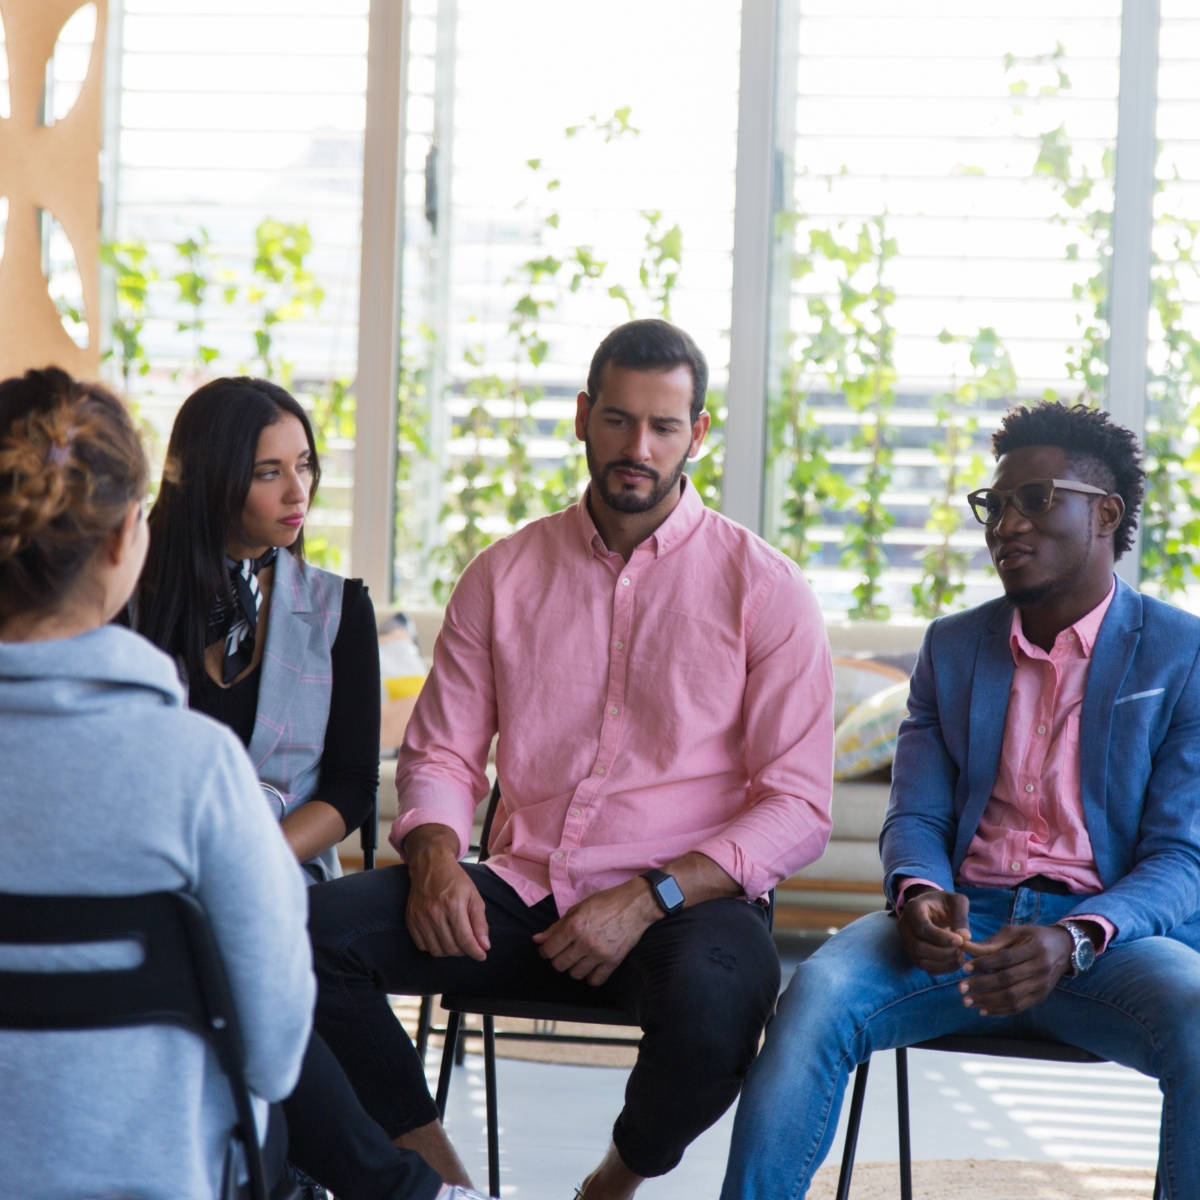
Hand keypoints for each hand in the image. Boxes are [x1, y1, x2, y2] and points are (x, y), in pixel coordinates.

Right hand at [403, 824, 490, 960]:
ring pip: (436, 951)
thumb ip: (480, 922)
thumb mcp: (474, 895)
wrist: (430, 864)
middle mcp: (435, 913)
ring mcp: (420, 918)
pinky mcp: (411, 920)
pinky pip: (423, 945)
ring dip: (449, 951)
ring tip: (456, 940)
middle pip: (451, 948)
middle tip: (469, 944)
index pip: (465, 940)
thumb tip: (485, 946)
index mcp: (453, 905)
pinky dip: (434, 946)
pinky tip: (441, 936)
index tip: (482, 955)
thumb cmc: (455, 879)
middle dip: (464, 951)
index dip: (475, 952)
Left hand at [532, 878, 661, 985]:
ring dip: (573, 967)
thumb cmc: (606, 902)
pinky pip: (595, 981)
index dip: (545, 951)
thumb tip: (536, 940)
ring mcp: (600, 954)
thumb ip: (556, 926)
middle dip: (558, 959)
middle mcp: (585, 942)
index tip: (548, 949)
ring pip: (575, 974)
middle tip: (564, 952)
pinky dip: (590, 977)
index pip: (549, 950)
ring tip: (579, 957)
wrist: (635, 905)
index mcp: (574, 926)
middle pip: (560, 965)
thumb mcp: (578, 908)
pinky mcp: (613, 962)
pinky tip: (591, 966)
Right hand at [897, 888, 971, 974]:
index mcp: (912, 908)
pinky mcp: (914, 954)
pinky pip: (926, 968)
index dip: (941, 937)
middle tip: (961, 950)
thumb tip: (965, 937)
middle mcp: (904, 926)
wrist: (934, 908)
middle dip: (943, 953)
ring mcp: (907, 942)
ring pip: (920, 961)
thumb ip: (961, 916)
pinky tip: (956, 961)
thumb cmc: (946, 903)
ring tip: (961, 956)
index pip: (922, 928)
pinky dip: (943, 969)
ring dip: (943, 963)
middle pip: (918, 947)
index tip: (960, 941)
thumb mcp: (957, 901)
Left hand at [958, 924, 1073, 1015]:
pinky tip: (983, 1010)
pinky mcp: (1041, 997)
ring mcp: (1042, 985)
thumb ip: (991, 942)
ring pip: (1012, 997)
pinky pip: (1019, 1007)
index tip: (965, 968)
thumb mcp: (1015, 932)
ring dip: (988, 1001)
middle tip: (960, 988)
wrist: (1064, 949)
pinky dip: (1000, 1010)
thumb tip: (965, 947)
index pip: (1005, 959)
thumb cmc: (1033, 937)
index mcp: (1034, 948)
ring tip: (967, 1001)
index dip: (984, 964)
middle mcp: (1040, 968)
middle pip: (1007, 980)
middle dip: (982, 985)